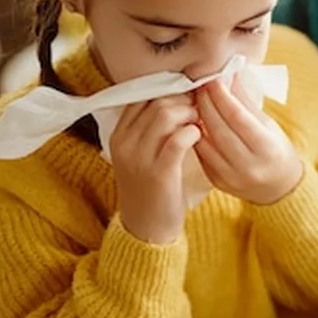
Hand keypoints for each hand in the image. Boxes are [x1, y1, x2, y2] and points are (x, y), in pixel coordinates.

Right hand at [109, 95, 200, 243]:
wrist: (147, 227)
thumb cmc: (151, 186)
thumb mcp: (140, 154)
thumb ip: (149, 128)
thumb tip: (174, 96)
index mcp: (118, 135)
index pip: (141, 97)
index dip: (167, 90)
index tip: (185, 94)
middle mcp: (125, 143)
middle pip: (155, 101)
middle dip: (182, 99)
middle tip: (198, 106)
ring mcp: (139, 157)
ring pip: (165, 115)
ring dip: (189, 113)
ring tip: (198, 121)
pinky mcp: (159, 172)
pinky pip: (177, 140)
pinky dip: (192, 132)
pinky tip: (198, 136)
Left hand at [194, 77, 303, 204]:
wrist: (279, 187)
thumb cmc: (276, 150)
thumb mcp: (268, 124)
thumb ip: (246, 102)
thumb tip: (229, 75)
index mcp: (267, 148)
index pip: (238, 117)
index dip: (222, 96)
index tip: (213, 80)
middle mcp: (249, 166)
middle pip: (219, 128)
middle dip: (206, 103)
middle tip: (199, 86)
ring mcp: (231, 177)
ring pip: (205, 142)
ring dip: (196, 119)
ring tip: (194, 101)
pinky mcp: (218, 182)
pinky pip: (201, 155)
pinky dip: (196, 136)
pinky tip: (194, 121)